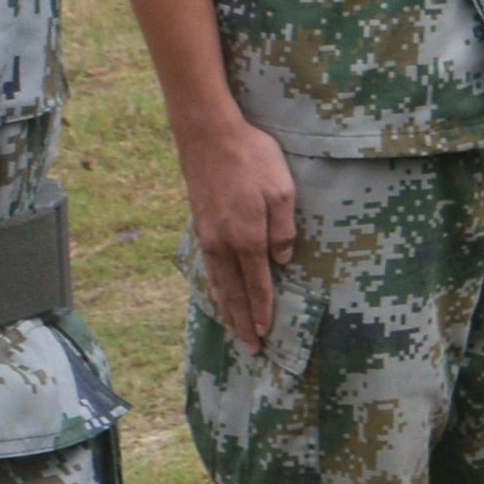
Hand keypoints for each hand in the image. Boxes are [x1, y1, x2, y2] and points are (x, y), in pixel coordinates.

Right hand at [179, 114, 299, 356]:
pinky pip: (208, 268)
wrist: (208, 135)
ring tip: (233, 331)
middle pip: (234, 293)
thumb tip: (282, 260)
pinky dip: (214, 287)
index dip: (263, 311)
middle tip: (250, 349)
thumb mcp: (282, 190)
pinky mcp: (200, 226)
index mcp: (247, 238)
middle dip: (242, 323)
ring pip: (218, 283)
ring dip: (226, 310)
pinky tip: (217, 293)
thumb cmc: (252, 158)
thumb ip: (283, 230)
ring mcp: (208, 237)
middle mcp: (224, 245)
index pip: (257, 285)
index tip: (266, 333)